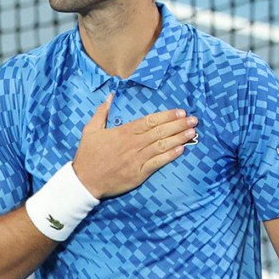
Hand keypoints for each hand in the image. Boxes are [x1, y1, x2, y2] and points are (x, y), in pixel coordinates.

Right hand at [72, 94, 196, 198]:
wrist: (85, 181)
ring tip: (192, 132)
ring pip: (162, 146)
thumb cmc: (88, 155)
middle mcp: (133, 144)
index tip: (180, 112)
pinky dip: (170, 156)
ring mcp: (137, 159)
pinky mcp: (139, 173)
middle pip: (160, 132)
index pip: (150, 121)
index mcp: (124, 132)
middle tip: (194, 120)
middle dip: (179, 125)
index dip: (167, 116)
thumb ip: (102, 112)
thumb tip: (110, 97)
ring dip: (179, 138)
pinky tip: (181, 150)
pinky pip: (158, 163)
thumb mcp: (90, 130)